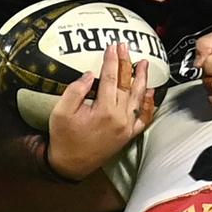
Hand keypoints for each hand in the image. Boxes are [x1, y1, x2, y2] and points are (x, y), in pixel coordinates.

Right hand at [48, 43, 154, 180]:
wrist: (70, 164)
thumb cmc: (64, 137)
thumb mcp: (61, 112)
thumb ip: (76, 90)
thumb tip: (91, 74)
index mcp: (104, 110)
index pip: (111, 78)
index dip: (112, 60)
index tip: (112, 46)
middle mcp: (120, 118)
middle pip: (126, 84)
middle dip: (126, 63)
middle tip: (125, 47)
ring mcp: (126, 127)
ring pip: (138, 98)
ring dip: (142, 79)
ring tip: (143, 64)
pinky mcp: (128, 135)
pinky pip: (143, 118)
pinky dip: (148, 105)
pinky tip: (149, 93)